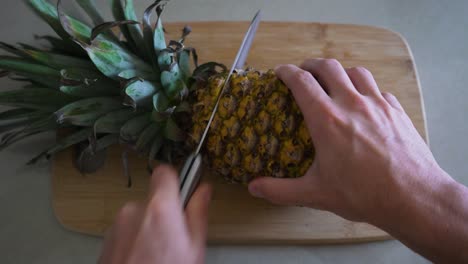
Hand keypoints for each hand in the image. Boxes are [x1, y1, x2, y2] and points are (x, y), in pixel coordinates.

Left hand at [98, 165, 211, 263]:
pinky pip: (126, 230)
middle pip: (154, 199)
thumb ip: (198, 213)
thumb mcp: (194, 248)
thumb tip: (204, 190)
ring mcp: (116, 225)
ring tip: (157, 255)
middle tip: (175, 239)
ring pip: (139, 216)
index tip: (183, 193)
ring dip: (148, 229)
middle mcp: (133, 210)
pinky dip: (135, 240)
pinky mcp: (106, 239)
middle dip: (164, 213)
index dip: (176, 180)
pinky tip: (142, 260)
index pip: (165, 172)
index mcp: (159, 208)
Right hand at [248, 59, 450, 223]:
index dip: (287, 72)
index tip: (280, 72)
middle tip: (304, 71)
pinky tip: (365, 102)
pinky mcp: (397, 111)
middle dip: (311, 64)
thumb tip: (253, 188)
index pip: (301, 82)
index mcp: (326, 119)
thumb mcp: (316, 194)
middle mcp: (351, 104)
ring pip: (356, 72)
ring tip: (334, 81)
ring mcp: (377, 104)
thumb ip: (280, 190)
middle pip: (328, 67)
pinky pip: (378, 90)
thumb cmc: (362, 194)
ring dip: (340, 72)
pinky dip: (366, 89)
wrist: (413, 197)